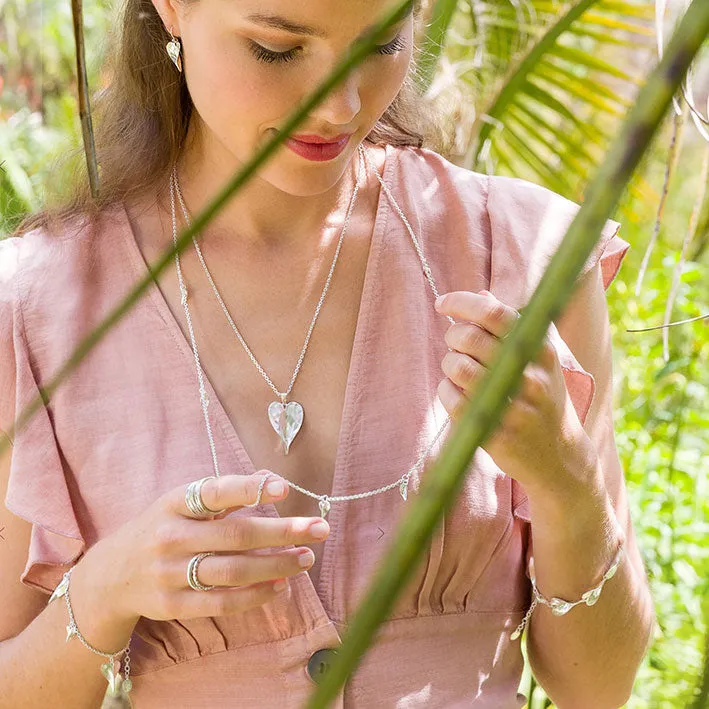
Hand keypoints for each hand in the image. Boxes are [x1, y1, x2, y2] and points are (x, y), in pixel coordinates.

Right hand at [99, 472, 329, 623]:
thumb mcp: (180, 503)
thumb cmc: (159, 529)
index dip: (250, 489)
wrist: (109, 576)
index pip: (214, 492)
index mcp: (173, 503)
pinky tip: (281, 585)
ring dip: (277, 564)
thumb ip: (222, 493)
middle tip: (319, 529)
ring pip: (234, 571)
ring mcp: (170, 574)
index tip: (285, 488)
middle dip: (283, 532)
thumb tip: (271, 478)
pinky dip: (256, 595)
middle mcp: (170, 537)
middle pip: (235, 535)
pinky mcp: (172, 606)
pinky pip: (222, 602)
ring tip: (306, 558)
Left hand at [434, 289, 599, 498]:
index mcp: (541, 349)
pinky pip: (453, 400)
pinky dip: (447, 392)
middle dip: (452, 335)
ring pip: (458, 367)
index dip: (461, 303)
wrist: (561, 458)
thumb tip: (481, 294)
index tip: (442, 302)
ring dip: (448, 364)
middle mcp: (531, 375)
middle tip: (455, 344)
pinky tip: (457, 395)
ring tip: (458, 371)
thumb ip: (510, 326)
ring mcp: (516, 406)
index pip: (495, 312)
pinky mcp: (497, 433)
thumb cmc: (542, 399)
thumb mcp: (538, 360)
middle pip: (470, 337)